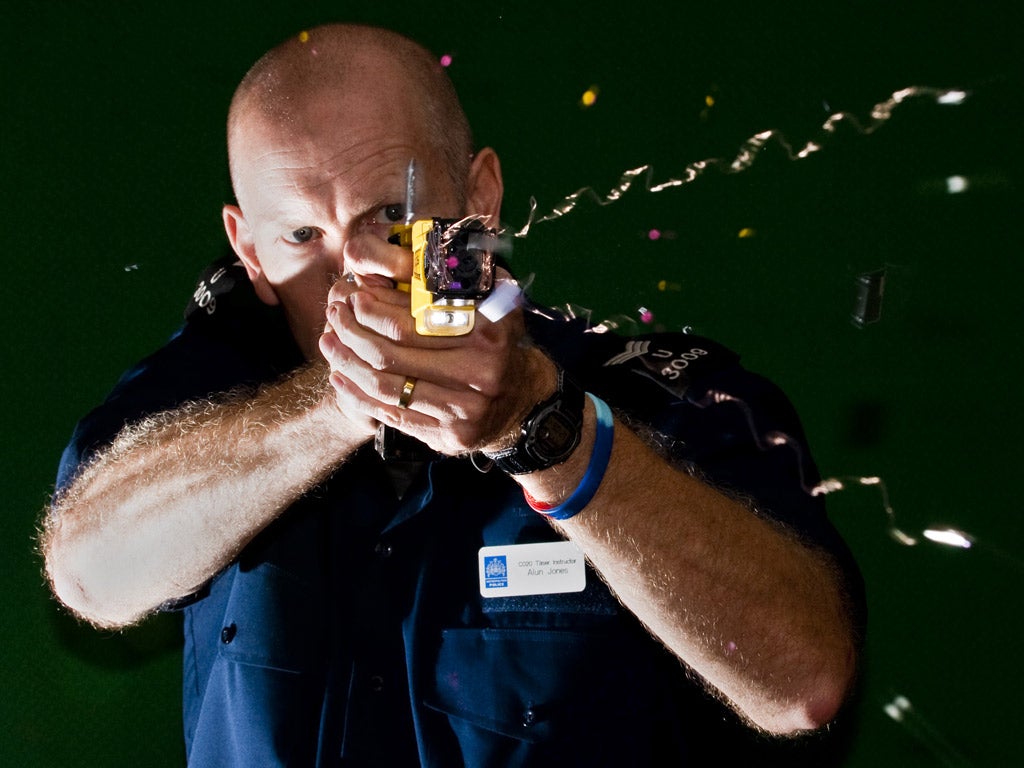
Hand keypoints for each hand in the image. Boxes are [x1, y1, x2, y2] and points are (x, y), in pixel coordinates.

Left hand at [319, 233, 553, 454]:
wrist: (522, 401)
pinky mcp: (451, 436)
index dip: (374, 309)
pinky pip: (393, 414)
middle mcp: (481, 372)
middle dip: (353, 333)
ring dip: (348, 363)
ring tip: (329, 343)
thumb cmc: (496, 344)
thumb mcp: (495, 304)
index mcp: (488, 332)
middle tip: (334, 317)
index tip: (353, 296)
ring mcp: (466, 409)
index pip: (413, 321)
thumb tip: (418, 252)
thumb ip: (465, 279)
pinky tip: (342, 376)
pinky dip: (359, 395)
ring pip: (387, 386)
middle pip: (393, 354)